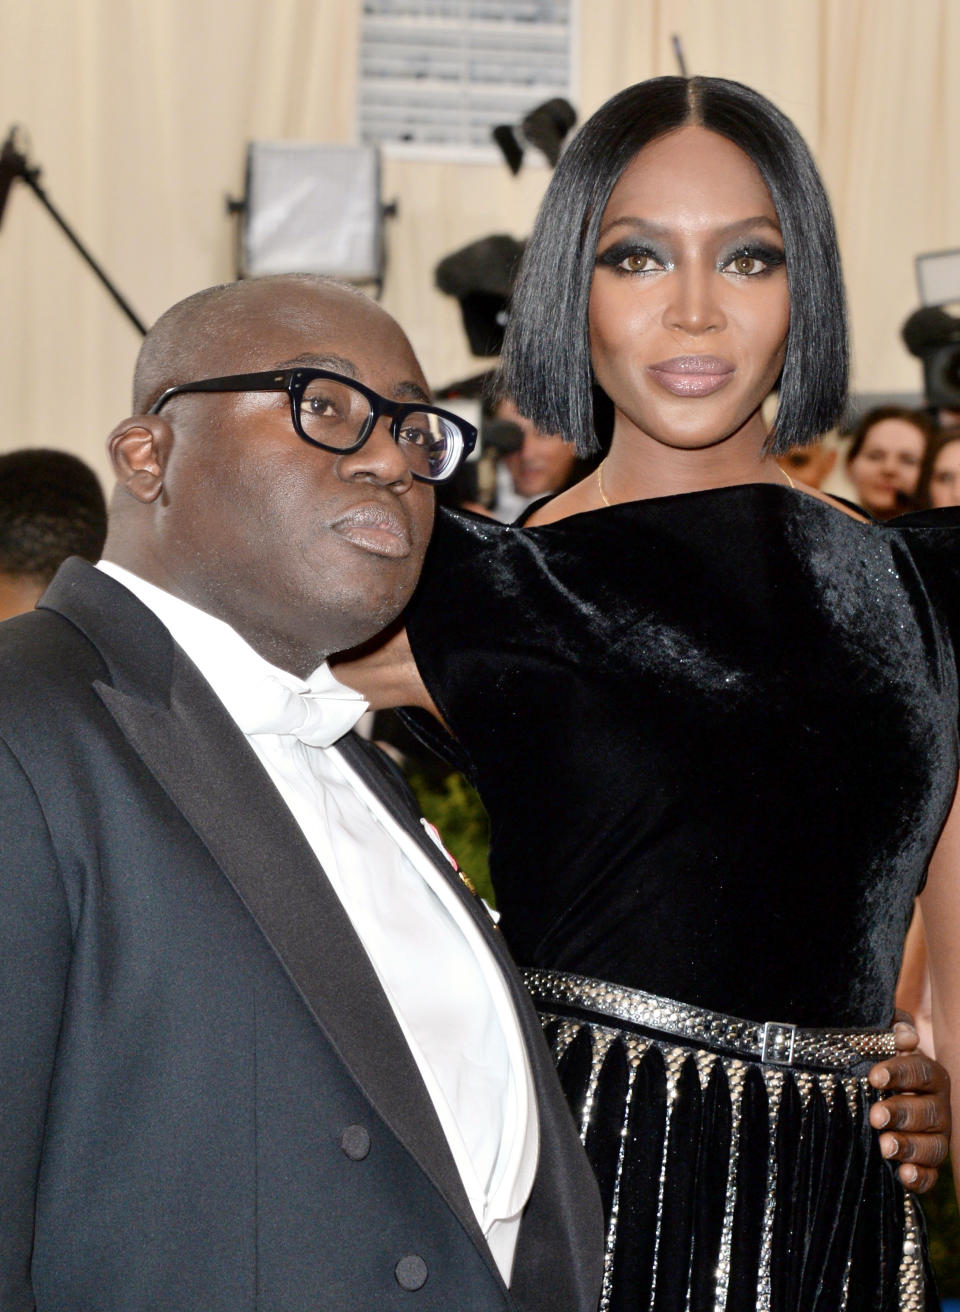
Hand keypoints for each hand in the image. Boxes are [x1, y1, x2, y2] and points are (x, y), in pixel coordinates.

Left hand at [867, 1017, 949, 1192]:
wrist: (878, 1097)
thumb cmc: (879, 1066)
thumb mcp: (880, 1043)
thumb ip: (891, 1032)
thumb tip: (905, 1036)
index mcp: (929, 1075)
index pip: (921, 1071)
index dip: (900, 1073)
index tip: (874, 1077)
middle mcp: (938, 1107)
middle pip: (929, 1111)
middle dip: (903, 1114)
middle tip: (876, 1116)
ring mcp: (936, 1137)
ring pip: (935, 1146)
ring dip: (911, 1147)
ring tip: (885, 1146)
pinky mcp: (927, 1165)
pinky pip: (931, 1176)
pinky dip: (920, 1178)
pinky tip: (903, 1175)